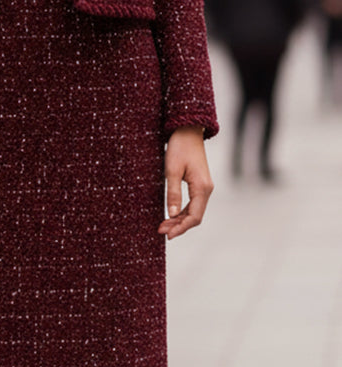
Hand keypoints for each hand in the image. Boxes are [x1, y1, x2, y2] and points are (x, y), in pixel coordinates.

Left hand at [158, 125, 213, 239]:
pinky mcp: (199, 184)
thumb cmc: (179, 148)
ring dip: (179, 219)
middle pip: (195, 216)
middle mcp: (206, 190)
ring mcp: (204, 187)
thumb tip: (171, 214)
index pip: (194, 217)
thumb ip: (173, 193)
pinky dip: (182, 211)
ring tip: (163, 225)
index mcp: (202, 188)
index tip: (167, 235)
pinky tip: (171, 214)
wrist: (187, 131)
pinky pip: (193, 203)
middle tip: (160, 230)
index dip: (181, 228)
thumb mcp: (172, 170)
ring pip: (194, 211)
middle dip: (178, 226)